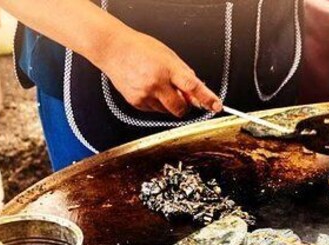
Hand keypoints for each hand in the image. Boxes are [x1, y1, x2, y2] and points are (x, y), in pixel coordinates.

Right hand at [95, 28, 221, 116]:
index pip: (192, 87)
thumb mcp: (168, 56)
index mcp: (167, 68)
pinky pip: (154, 111)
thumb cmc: (141, 49)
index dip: (206, 98)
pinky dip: (156, 103)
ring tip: (158, 85)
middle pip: (181, 108)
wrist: (113, 49)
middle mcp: (156, 83)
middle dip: (185, 106)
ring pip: (167, 111)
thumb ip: (185, 75)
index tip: (216, 106)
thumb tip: (197, 94)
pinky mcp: (136, 102)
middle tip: (181, 96)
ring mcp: (145, 94)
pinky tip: (148, 88)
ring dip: (169, 103)